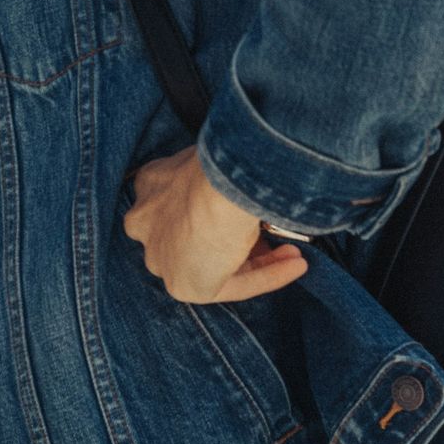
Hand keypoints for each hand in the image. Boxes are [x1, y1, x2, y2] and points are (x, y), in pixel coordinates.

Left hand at [122, 146, 308, 303]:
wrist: (221, 183)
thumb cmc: (223, 159)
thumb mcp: (219, 158)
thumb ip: (223, 176)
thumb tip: (256, 178)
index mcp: (151, 184)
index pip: (181, 203)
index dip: (218, 210)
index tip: (250, 209)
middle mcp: (147, 221)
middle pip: (195, 238)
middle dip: (235, 240)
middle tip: (273, 235)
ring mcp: (161, 256)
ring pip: (215, 263)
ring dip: (259, 259)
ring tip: (295, 254)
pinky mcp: (183, 285)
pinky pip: (232, 284)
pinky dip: (268, 275)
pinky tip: (296, 266)